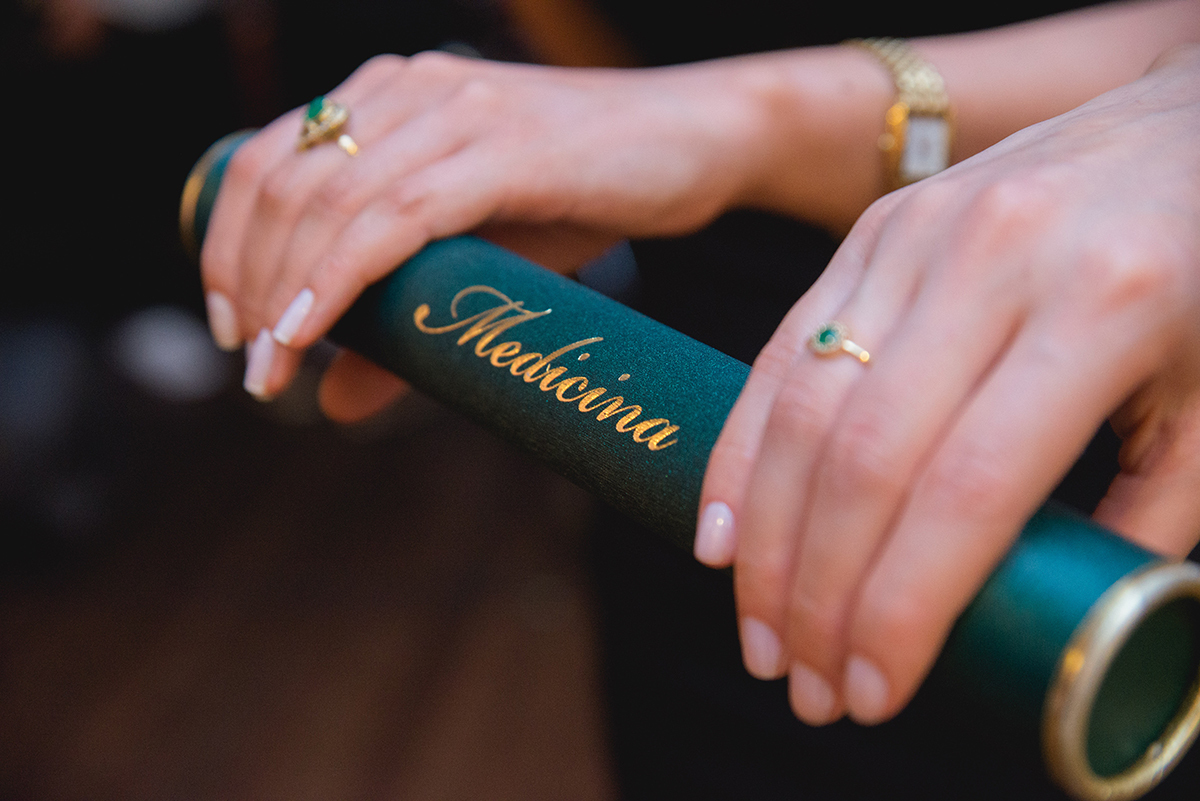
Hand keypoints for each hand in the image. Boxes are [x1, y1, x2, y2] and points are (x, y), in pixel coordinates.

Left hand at [199, 50, 779, 413]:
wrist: (698, 139)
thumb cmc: (589, 193)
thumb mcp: (486, 265)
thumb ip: (407, 322)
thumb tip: (332, 401)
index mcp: (392, 95)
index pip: (271, 159)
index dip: (230, 243)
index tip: (233, 324)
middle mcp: (411, 86)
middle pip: (283, 181)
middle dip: (246, 280)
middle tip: (252, 365)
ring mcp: (457, 109)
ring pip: (330, 200)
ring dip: (284, 293)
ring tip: (272, 369)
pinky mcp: (505, 147)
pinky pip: (398, 214)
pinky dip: (340, 277)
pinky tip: (311, 332)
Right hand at [696, 45, 1199, 727]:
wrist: (1185, 121)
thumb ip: (1142, 525)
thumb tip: (1040, 632)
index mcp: (1107, 303)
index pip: (968, 488)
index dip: (905, 606)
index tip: (875, 689)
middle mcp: (994, 257)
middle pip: (864, 456)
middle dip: (816, 592)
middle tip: (804, 682)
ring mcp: (915, 234)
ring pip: (804, 408)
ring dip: (765, 539)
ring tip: (760, 630)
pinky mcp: (871, 232)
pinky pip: (779, 352)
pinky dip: (740, 452)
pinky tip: (721, 528)